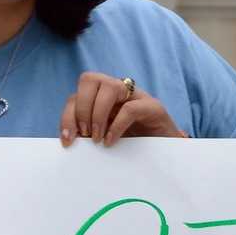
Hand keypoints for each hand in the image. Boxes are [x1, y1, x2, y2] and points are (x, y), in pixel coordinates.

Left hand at [61, 71, 187, 145]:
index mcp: (102, 98)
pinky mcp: (153, 107)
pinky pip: (130, 108)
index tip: (68, 141)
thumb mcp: (105, 140)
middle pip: (89, 79)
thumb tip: (68, 142)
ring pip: (109, 87)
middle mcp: (118, 91)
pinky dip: (116, 126)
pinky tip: (111, 142)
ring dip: (98, 113)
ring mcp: (137, 96)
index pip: (76, 95)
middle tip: (86, 135)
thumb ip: (88, 135)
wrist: (167, 155)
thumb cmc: (133, 147)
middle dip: (82, 108)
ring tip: (98, 138)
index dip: (68, 116)